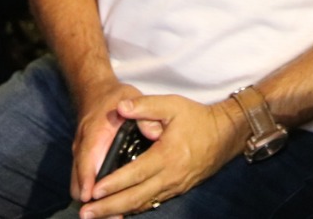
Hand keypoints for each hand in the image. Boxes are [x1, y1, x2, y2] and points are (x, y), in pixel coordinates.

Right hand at [70, 81, 145, 205]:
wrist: (95, 93)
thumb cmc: (115, 98)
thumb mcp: (129, 97)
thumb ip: (140, 110)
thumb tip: (149, 128)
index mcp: (95, 130)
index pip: (88, 155)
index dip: (88, 176)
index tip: (91, 194)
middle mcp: (84, 145)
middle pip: (80, 177)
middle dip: (89, 197)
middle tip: (103, 215)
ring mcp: (81, 155)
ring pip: (79, 183)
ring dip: (91, 200)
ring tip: (109, 217)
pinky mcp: (84, 162)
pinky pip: (83, 183)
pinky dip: (92, 197)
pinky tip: (109, 210)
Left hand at [79, 95, 245, 218]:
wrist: (225, 135)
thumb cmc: (197, 118)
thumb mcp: (172, 105)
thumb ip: (145, 106)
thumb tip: (121, 108)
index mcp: (167, 155)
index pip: (135, 173)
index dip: (114, 183)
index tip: (94, 191)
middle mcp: (170, 176)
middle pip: (135, 197)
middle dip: (109, 207)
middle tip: (87, 213)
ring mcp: (174, 186)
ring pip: (143, 204)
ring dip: (119, 211)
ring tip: (97, 216)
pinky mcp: (177, 189)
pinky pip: (152, 203)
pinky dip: (134, 209)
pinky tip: (120, 211)